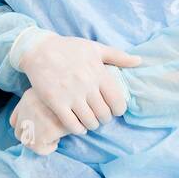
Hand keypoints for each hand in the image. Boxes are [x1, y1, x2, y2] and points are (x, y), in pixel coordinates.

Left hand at [8, 88, 68, 155]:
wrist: (83, 90)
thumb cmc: (72, 89)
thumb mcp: (55, 91)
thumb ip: (46, 101)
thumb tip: (41, 121)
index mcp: (28, 97)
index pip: (14, 120)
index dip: (23, 127)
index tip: (36, 129)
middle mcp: (27, 107)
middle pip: (18, 133)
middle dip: (29, 138)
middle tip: (46, 135)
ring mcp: (34, 119)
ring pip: (28, 143)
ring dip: (40, 143)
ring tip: (55, 136)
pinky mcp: (45, 131)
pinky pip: (41, 148)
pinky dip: (49, 148)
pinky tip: (59, 138)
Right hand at [13, 30, 135, 133]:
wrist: (39, 50)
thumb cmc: (68, 48)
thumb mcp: (95, 48)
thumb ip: (118, 56)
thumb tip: (139, 61)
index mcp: (99, 73)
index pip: (118, 102)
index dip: (118, 110)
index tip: (113, 109)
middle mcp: (87, 85)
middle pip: (104, 114)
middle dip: (105, 119)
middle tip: (100, 116)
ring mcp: (71, 95)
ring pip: (90, 122)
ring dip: (92, 125)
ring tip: (90, 121)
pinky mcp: (56, 102)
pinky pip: (72, 124)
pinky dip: (78, 129)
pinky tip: (78, 126)